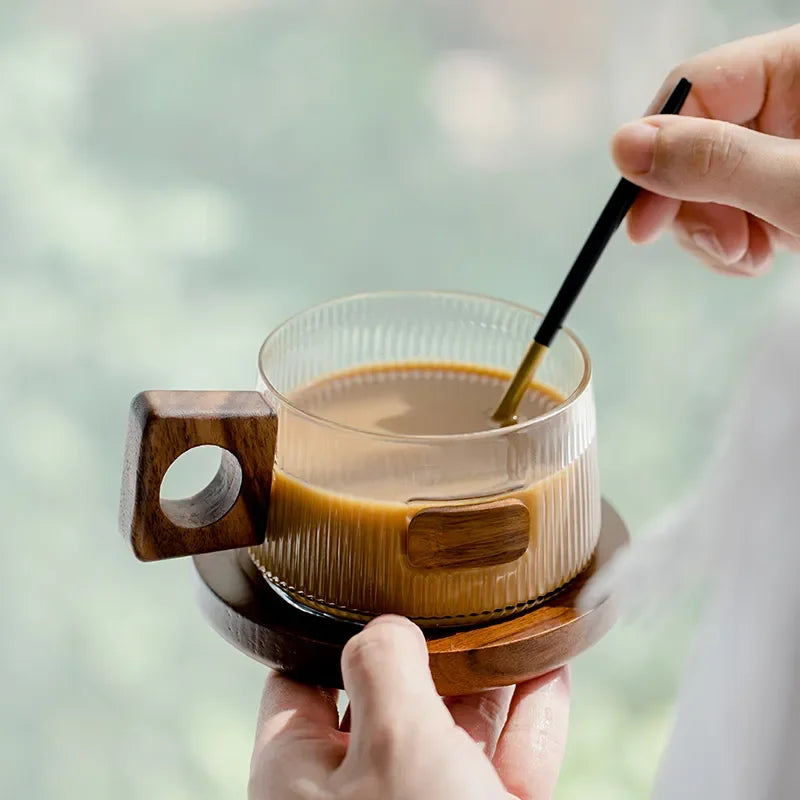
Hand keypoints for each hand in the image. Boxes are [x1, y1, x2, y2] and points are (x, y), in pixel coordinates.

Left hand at [249, 615, 568, 799]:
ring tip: (518, 624)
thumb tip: (386, 628)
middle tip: (466, 598)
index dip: (336, 632)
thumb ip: (382, 666)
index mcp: (301, 774)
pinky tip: (548, 672)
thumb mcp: (393, 743)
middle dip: (435, 650)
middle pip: (390, 696)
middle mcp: (357, 795)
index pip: (300, 680)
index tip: (378, 587)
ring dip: (492, 678)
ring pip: (454, 728)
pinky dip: (528, 721)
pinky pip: (502, 765)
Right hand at [611, 24, 799, 274]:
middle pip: (690, 146)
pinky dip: (731, 245)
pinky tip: (758, 260)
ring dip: (712, 235)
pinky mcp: (779, 191)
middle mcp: (784, 102)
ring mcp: (780, 150)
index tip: (642, 225)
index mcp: (794, 67)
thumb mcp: (796, 184)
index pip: (692, 92)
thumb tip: (623, 145)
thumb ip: (713, 161)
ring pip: (702, 186)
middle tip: (726, 248)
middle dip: (693, 208)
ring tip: (750, 259)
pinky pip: (728, 212)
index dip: (656, 156)